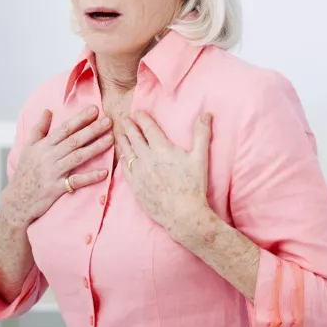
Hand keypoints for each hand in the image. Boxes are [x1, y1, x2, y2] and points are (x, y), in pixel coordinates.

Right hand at [4, 105, 113, 224]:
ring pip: (77, 157)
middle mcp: (49, 157)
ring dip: (95, 148)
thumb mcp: (28, 148)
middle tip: (108, 121)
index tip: (94, 110)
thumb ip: (39, 129)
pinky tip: (104, 172)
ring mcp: (53, 173)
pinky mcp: (56, 188)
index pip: (64, 129)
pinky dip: (90, 177)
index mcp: (43, 146)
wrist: (16, 200)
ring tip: (110, 139)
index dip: (80, 119)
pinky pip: (76, 181)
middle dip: (92, 130)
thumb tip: (47, 110)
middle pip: (73, 141)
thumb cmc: (24, 172)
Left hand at [118, 111, 212, 231]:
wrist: (183, 214)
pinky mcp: (135, 186)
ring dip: (123, 141)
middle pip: (134, 137)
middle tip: (125, 120)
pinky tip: (122, 157)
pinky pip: (125, 169)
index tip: (137, 112)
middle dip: (129, 127)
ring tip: (120, 135)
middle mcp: (146, 158)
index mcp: (162, 148)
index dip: (141, 118)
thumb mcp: (200, 157)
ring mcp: (138, 173)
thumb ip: (202, 133)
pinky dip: (123, 160)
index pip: (148, 128)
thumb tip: (206, 113)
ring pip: (127, 152)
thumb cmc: (193, 185)